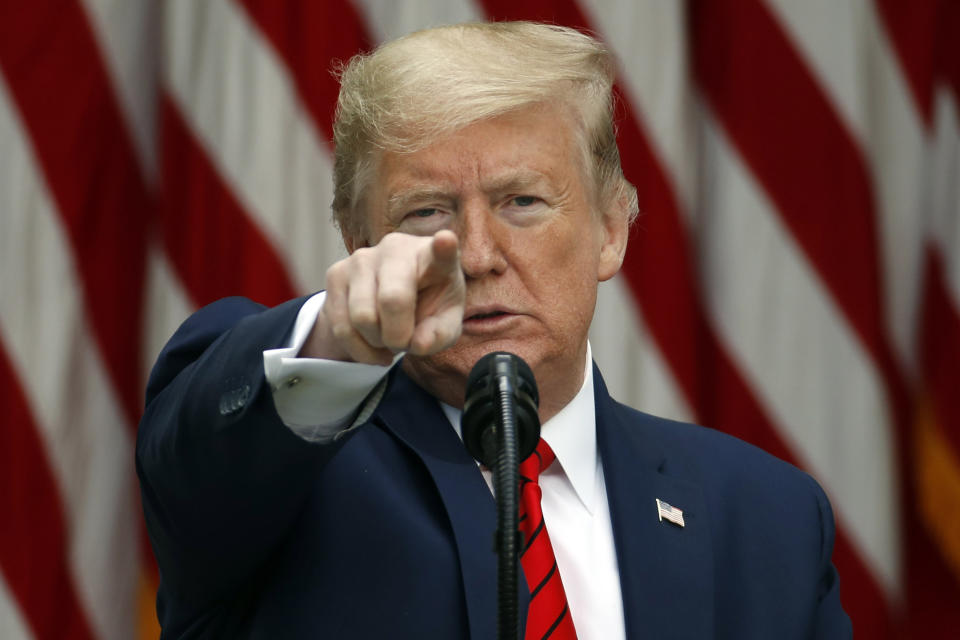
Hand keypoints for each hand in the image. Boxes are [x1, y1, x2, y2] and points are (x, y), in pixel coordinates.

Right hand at [302, 230, 464, 364]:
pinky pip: (340, 327)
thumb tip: (418, 344)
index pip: (441, 251)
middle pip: (392, 300)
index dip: (443, 248)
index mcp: (432, 257)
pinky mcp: (336, 273)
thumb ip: (440, 335)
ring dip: (377, 342)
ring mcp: (361, 258)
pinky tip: (372, 343)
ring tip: (388, 337)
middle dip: (398, 336)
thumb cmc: (427, 306)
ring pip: (362, 318)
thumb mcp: (443, 324)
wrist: (392, 301)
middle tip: (405, 341)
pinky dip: (359, 348)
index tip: (446, 241)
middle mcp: (395, 249)